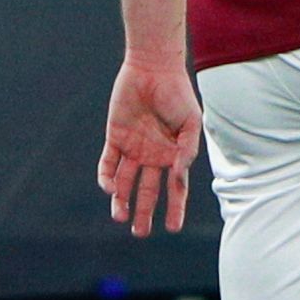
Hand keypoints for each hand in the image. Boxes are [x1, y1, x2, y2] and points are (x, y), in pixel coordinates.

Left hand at [99, 54, 204, 234]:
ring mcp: (133, 147)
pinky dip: (108, 177)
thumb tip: (178, 175)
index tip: (172, 228)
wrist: (154, 67)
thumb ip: (188, 148)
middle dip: (143, 212)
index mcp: (173, 154)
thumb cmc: (177, 93)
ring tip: (120, 216)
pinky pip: (108, 163)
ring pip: (125, 181)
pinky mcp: (115, 137)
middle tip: (140, 232)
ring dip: (121, 200)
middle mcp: (153, 154)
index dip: (175, 208)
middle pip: (147, 190)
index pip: (174, 188)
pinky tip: (111, 188)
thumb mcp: (191, 121)